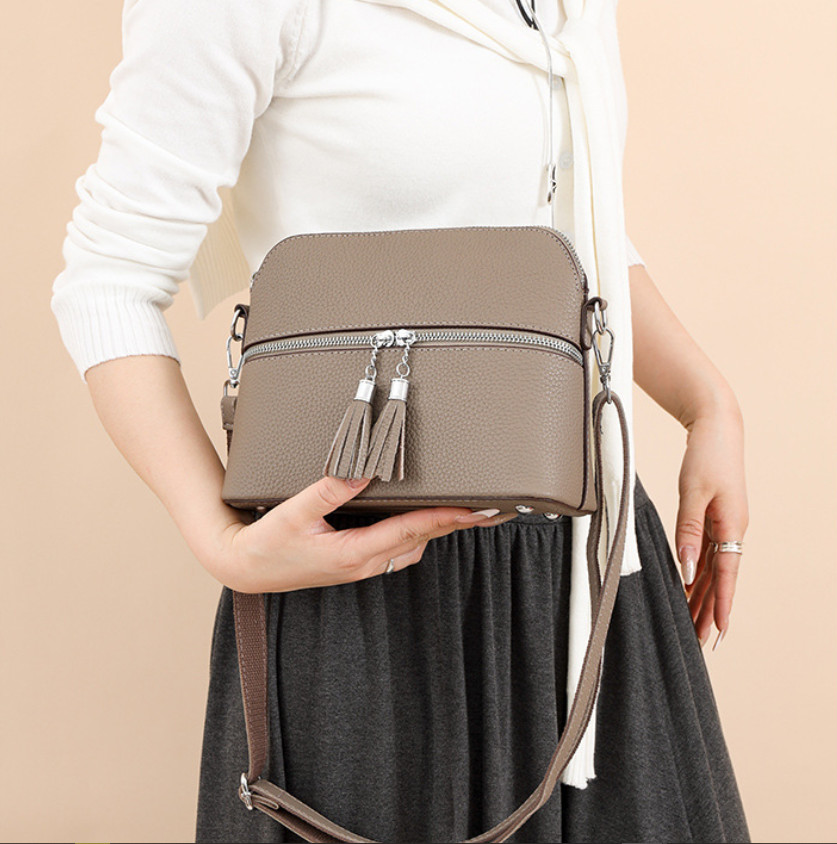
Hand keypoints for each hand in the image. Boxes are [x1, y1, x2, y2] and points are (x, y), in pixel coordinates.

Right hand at [208, 475, 516, 592]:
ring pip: (412, 547)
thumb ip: (330, 490)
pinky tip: (419, 519)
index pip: (412, 530)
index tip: (477, 507)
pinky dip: (417, 533)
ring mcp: (361, 567)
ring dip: (438, 529)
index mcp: (355, 553)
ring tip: (462, 509)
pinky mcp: (354, 563)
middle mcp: (365, 564)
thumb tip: (365, 470)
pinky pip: (397, 550)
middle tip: (490, 509)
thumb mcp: (295, 512)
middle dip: (457, 524)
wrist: (245, 569)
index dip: (447, 517)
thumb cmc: (267, 544)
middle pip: (422, 540)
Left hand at [674, 403, 748, 648]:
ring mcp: (723, 525)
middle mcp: (731, 530)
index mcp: (731, 526)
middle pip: (718, 578)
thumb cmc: (706, 456)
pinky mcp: (713, 517)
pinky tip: (687, 588)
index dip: (720, 604)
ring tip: (692, 623)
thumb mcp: (692, 493)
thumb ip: (688, 530)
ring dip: (701, 595)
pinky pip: (705, 553)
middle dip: (708, 609)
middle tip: (699, 641)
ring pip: (711, 569)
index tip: (718, 633)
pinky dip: (697, 573)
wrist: (716, 428)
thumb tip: (685, 567)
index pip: (725, 575)